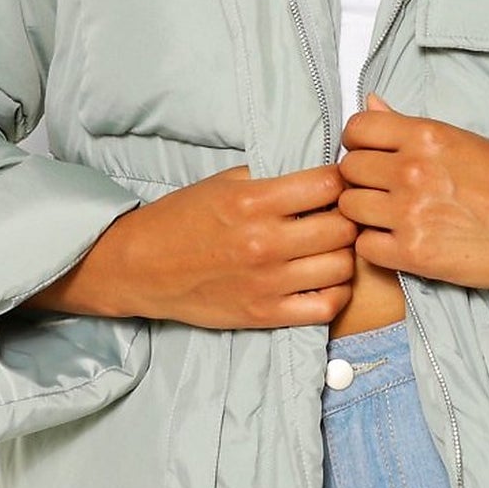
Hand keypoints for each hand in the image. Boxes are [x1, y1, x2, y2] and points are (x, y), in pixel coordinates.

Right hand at [13, 161, 357, 327]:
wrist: (139, 267)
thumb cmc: (181, 220)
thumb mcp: (223, 183)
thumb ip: (272, 178)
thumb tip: (319, 173)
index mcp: (253, 202)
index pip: (328, 185)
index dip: (341, 181)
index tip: (338, 184)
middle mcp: (265, 242)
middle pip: (343, 227)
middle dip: (348, 217)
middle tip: (341, 215)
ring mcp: (268, 282)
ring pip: (342, 266)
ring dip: (345, 254)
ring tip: (333, 247)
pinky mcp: (266, 314)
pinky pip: (326, 307)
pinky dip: (336, 293)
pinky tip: (325, 279)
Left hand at [336, 94, 488, 294]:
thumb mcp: (466, 142)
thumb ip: (412, 127)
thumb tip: (371, 102)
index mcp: (428, 136)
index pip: (357, 128)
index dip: (357, 142)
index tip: (369, 155)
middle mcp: (413, 169)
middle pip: (348, 170)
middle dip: (360, 180)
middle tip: (382, 191)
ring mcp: (410, 212)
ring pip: (350, 208)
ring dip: (363, 214)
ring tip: (390, 218)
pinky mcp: (413, 253)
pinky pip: (364, 247)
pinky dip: (375, 247)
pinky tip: (397, 242)